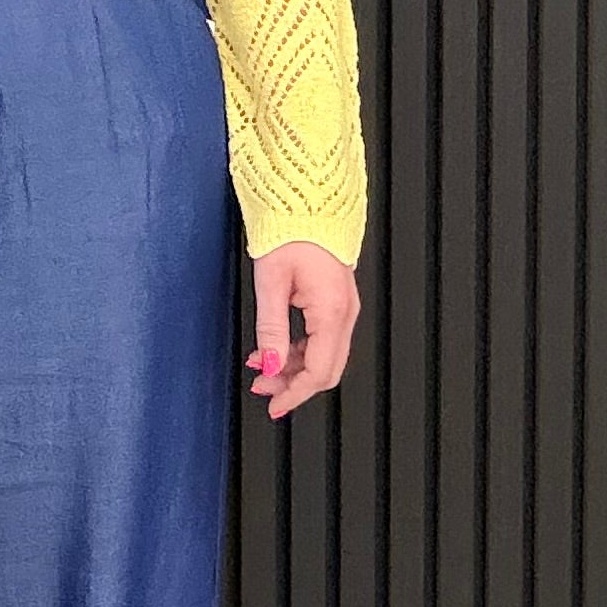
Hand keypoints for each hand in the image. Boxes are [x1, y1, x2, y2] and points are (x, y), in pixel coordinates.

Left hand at [245, 240, 360, 417]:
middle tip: (263, 388)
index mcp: (331, 311)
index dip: (295, 393)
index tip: (274, 405)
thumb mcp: (270, 283)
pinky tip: (276, 349)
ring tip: (262, 367)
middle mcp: (345, 312)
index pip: (318, 371)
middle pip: (326, 369)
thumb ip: (270, 330)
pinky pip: (323, 339)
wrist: (308, 202)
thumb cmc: (290, 232)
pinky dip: (300, 351)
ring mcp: (344, 307)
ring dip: (294, 368)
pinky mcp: (337, 301)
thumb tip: (270, 366)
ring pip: (325, 356)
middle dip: (293, 384)